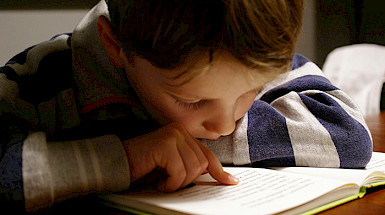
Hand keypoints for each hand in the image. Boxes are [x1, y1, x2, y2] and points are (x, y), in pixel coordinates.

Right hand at [122, 122, 238, 191]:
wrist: (118, 163)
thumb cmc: (145, 166)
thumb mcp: (173, 165)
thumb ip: (191, 164)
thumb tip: (216, 176)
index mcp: (184, 134)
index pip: (207, 155)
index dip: (220, 171)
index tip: (231, 182)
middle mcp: (180, 131)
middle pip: (201, 164)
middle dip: (188, 180)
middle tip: (170, 182)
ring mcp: (173, 135)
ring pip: (192, 169)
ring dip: (177, 183)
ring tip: (163, 181)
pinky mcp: (165, 144)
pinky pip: (179, 172)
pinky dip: (169, 183)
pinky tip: (158, 181)